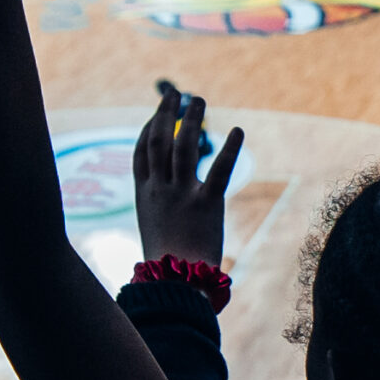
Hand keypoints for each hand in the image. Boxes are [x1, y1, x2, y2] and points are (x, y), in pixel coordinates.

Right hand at [134, 83, 242, 267]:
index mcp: (145, 196)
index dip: (148, 129)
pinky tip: (237, 131)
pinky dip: (229, 149)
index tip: (159, 114)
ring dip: (192, 119)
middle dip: (166, 113)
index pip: (142, 153)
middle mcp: (160, 190)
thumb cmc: (168, 266)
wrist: (175, 285)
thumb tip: (167, 210)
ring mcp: (181, 195)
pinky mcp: (206, 204)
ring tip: (199, 99)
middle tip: (176, 94)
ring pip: (183, 146)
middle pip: (159, 141)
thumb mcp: (157, 232)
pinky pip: (219, 170)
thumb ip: (161, 213)